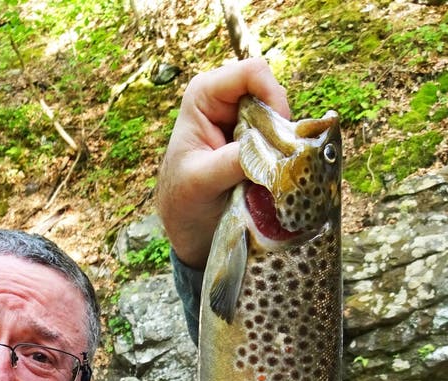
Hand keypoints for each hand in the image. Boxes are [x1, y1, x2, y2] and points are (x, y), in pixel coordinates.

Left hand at [156, 58, 289, 269]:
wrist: (185, 223)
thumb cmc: (182, 199)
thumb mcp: (202, 181)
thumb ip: (232, 162)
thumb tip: (271, 152)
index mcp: (205, 94)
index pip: (252, 73)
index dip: (273, 98)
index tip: (278, 135)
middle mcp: (226, 98)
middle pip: (273, 93)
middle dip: (279, 126)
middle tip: (271, 161)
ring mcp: (243, 117)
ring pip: (281, 117)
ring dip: (281, 144)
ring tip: (263, 173)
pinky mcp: (256, 138)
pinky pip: (282, 137)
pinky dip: (282, 155)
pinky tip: (268, 176)